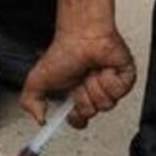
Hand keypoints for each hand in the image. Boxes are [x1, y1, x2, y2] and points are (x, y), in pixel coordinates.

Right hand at [20, 30, 135, 128]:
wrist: (81, 35)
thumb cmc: (64, 51)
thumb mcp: (36, 81)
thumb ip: (30, 103)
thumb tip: (40, 119)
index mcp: (75, 96)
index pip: (79, 120)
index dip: (75, 118)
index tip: (69, 108)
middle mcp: (93, 92)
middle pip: (92, 113)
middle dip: (82, 97)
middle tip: (78, 81)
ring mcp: (110, 86)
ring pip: (107, 104)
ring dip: (94, 86)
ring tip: (90, 71)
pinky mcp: (125, 78)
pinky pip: (119, 92)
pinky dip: (108, 79)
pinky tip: (102, 68)